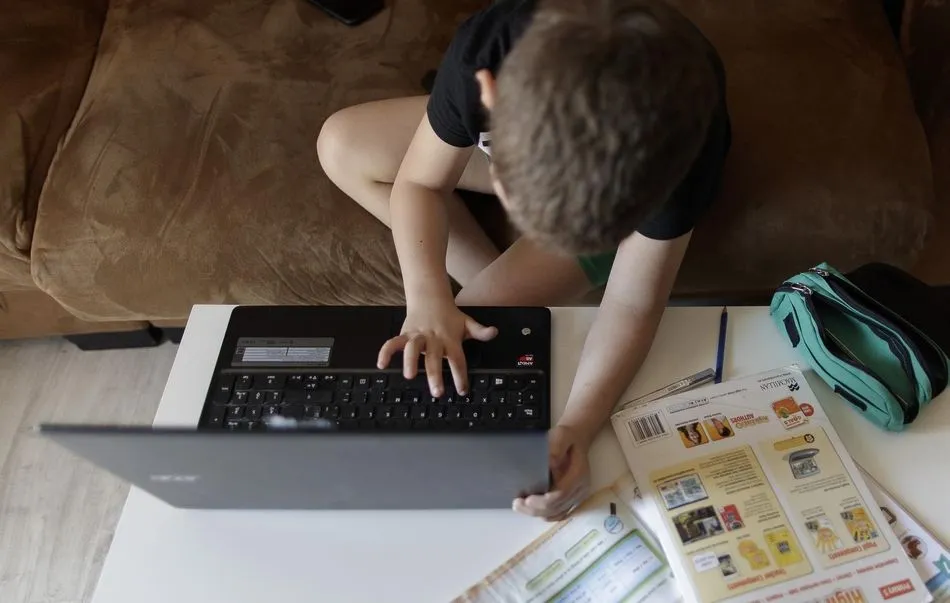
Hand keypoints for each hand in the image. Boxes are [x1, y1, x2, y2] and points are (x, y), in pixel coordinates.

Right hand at [377, 300, 496, 395]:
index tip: (462, 391)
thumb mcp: (467, 323)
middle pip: (434, 358)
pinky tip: (381, 365)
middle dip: (435, 375)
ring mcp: (418, 336)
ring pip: (413, 348)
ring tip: (410, 376)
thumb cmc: (450, 317)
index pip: (457, 360)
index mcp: (450, 339)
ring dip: (411, 361)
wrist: (430, 298)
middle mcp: (434, 339)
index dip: (460, 376)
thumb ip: (480, 331)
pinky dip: (385, 352)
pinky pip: (393, 343)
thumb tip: (495, 332)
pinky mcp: (405, 334)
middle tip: (437, 391)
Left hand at [513, 425, 590, 520]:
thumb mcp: (561, 436)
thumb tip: (549, 464)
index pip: (561, 494)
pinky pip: (559, 513)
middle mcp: (580, 488)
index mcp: (579, 474)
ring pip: (557, 513)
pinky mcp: (572, 500)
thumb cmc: (566, 438)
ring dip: (538, 513)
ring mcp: (577, 496)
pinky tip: (531, 509)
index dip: (543, 500)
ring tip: (520, 507)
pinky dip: (545, 514)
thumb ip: (555, 448)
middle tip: (517, 504)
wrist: (576, 440)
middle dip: (536, 509)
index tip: (527, 499)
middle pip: (557, 507)